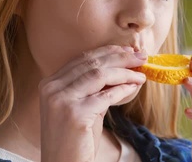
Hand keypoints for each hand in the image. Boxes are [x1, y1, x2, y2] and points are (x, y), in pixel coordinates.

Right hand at [38, 45, 146, 161]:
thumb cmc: (75, 139)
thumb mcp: (82, 106)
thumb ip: (95, 86)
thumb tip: (124, 66)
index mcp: (50, 83)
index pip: (82, 59)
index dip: (108, 52)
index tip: (128, 51)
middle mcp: (52, 88)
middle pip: (92, 63)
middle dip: (120, 58)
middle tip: (141, 57)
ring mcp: (61, 101)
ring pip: (99, 75)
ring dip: (125, 72)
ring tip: (141, 74)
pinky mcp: (74, 115)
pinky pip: (105, 96)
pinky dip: (123, 89)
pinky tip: (134, 87)